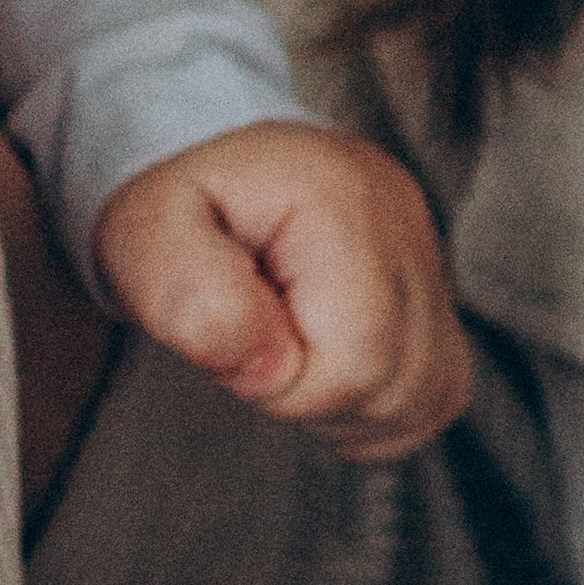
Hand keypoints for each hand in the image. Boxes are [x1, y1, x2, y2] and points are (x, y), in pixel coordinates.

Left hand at [92, 118, 471, 459]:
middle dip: (306, 390)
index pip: (356, 359)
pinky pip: (425, 401)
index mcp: (337, 192)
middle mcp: (403, 222)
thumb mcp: (144, 234)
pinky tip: (318, 353)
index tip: (235, 329)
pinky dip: (366, 401)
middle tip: (254, 333)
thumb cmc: (176, 212)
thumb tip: (263, 364)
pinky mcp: (439, 306)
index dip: (281, 377)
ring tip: (282, 336)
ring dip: (335, 400)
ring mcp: (430, 263)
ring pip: (416, 401)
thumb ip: (186, 296)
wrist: (205, 183)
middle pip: (394, 386)